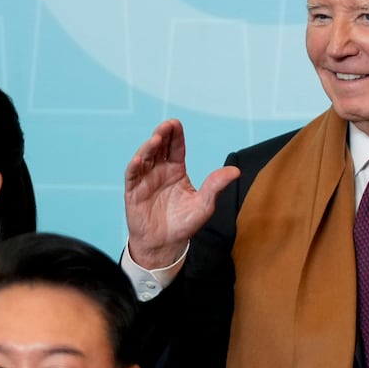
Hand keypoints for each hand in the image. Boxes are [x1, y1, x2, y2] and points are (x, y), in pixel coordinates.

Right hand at [123, 119, 239, 268]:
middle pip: (159, 147)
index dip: (175, 135)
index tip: (176, 123)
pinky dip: (134, 167)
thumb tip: (236, 171)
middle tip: (166, 126)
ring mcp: (145, 179)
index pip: (176, 147)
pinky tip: (139, 160)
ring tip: (156, 140)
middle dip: (162, 134)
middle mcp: (159, 171)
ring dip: (148, 147)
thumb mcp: (204, 204)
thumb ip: (216, 186)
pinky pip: (132, 176)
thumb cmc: (184, 224)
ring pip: (145, 157)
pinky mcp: (133, 192)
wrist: (165, 244)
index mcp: (176, 170)